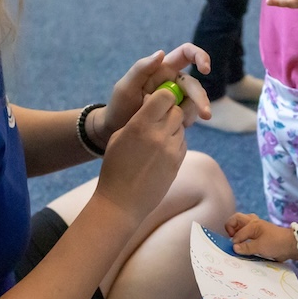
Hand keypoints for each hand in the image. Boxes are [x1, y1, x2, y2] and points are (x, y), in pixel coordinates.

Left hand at [92, 45, 213, 146]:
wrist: (115, 131)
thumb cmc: (118, 106)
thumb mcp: (125, 87)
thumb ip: (141, 69)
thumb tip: (161, 53)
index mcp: (162, 69)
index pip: (185, 54)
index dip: (199, 56)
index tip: (205, 69)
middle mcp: (173, 81)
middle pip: (194, 84)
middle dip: (201, 97)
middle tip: (205, 113)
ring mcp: (177, 98)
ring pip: (195, 100)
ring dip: (195, 111)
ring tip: (185, 124)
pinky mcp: (177, 114)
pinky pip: (190, 115)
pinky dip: (188, 120)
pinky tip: (180, 128)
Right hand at [93, 89, 188, 223]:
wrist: (122, 201)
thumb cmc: (115, 167)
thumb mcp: (119, 137)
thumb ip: (138, 118)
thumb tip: (152, 103)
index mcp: (140, 125)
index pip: (165, 96)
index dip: (163, 97)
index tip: (156, 102)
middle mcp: (159, 135)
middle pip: (177, 110)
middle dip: (169, 112)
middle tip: (158, 120)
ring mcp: (171, 150)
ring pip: (181, 127)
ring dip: (172, 128)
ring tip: (156, 140)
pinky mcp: (178, 162)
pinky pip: (182, 143)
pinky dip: (175, 143)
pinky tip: (160, 152)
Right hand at [225, 212, 297, 260]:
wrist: (291, 245)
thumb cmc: (276, 243)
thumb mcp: (260, 247)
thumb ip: (246, 247)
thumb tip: (234, 247)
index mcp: (253, 224)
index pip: (237, 233)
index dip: (235, 242)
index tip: (237, 249)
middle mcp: (253, 223)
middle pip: (236, 219)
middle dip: (231, 227)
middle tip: (231, 239)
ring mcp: (256, 227)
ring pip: (242, 223)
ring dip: (237, 230)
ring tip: (237, 241)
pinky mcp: (259, 233)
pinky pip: (247, 230)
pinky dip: (242, 234)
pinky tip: (244, 243)